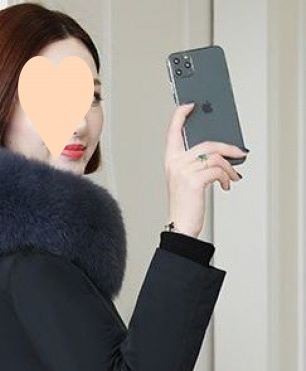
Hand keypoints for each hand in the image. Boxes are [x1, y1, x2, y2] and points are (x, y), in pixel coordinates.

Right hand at [164, 102, 246, 238]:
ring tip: (232, 176)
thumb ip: (197, 163)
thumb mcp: (187, 179)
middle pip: (207, 144)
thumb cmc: (185, 204)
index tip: (190, 105)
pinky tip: (226, 185)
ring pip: (215, 156)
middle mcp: (175, 164)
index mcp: (171, 161)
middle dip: (228, 148)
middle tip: (239, 153)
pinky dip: (226, 177)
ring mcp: (183, 171)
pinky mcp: (193, 180)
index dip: (180, 116)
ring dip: (230, 167)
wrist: (181, 225)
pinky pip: (217, 170)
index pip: (173, 133)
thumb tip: (221, 153)